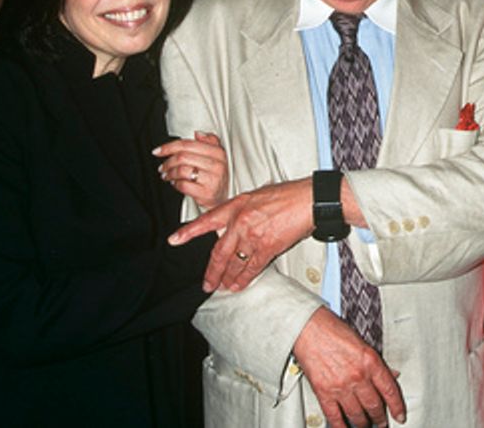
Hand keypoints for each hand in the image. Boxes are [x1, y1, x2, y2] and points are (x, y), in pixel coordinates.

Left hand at [155, 131, 228, 209]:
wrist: (224, 197)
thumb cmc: (215, 176)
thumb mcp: (216, 156)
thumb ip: (209, 142)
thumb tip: (197, 133)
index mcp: (218, 152)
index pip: (188, 144)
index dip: (169, 147)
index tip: (158, 151)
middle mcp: (217, 165)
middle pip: (183, 157)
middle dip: (168, 162)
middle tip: (162, 167)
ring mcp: (212, 179)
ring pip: (181, 170)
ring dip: (170, 173)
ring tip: (167, 175)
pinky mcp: (206, 193)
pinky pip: (183, 185)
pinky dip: (175, 184)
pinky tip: (175, 183)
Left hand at [167, 177, 314, 291]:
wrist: (309, 200)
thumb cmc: (287, 196)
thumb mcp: (257, 196)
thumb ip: (241, 211)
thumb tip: (233, 227)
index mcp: (236, 205)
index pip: (206, 220)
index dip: (188, 231)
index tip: (174, 240)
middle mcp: (240, 221)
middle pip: (219, 252)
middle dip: (212, 271)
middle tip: (207, 284)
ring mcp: (253, 235)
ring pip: (234, 263)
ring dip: (227, 278)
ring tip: (223, 287)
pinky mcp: (268, 246)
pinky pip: (252, 267)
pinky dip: (244, 279)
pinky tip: (239, 285)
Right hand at [295, 309, 405, 427]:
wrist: (308, 328)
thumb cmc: (333, 330)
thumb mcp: (362, 343)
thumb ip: (376, 363)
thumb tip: (390, 376)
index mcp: (371, 361)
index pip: (390, 390)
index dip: (397, 407)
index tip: (400, 416)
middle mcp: (358, 376)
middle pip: (374, 406)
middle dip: (380, 418)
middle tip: (382, 423)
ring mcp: (341, 386)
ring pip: (357, 415)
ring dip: (363, 424)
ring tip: (365, 425)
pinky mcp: (324, 393)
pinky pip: (335, 417)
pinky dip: (341, 426)